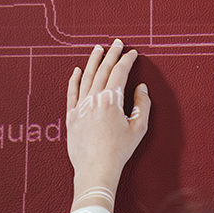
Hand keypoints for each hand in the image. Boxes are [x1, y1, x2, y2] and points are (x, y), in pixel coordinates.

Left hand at [66, 39, 151, 211]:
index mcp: (111, 100)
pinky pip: (71, 93)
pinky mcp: (71, 116)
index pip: (119, 73)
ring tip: (98, 49)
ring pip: (86, 77)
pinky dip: (74, 80)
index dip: (127, 61)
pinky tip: (77, 70)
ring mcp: (80, 106)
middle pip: (103, 70)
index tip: (133, 53)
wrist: (96, 169)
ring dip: (93, 61)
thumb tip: (141, 88)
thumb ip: (142, 105)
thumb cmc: (119, 151)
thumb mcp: (138, 128)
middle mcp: (94, 99)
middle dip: (111, 55)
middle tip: (117, 43)